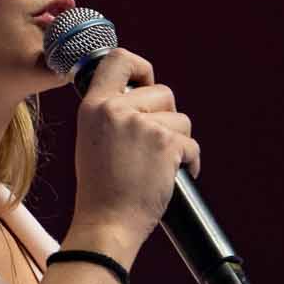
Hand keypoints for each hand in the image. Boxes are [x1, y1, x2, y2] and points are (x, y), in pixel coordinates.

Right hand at [72, 47, 199, 253]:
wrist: (107, 224)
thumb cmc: (101, 189)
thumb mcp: (92, 140)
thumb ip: (111, 114)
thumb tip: (141, 96)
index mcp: (93, 106)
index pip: (118, 59)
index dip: (140, 66)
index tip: (146, 82)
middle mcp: (116, 110)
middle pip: (163, 92)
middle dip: (168, 118)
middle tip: (153, 146)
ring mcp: (142, 126)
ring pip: (181, 119)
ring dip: (178, 142)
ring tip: (157, 166)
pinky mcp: (166, 143)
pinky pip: (192, 144)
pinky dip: (189, 163)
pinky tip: (173, 177)